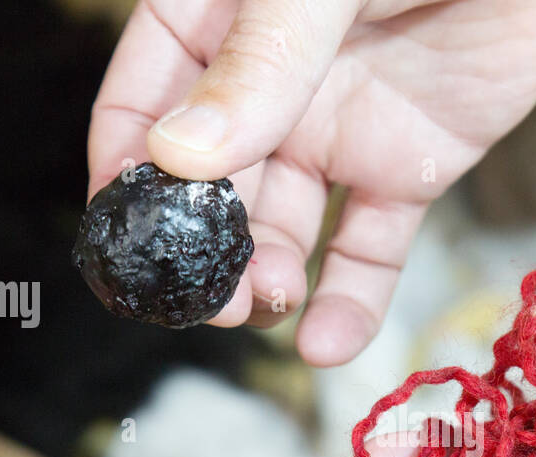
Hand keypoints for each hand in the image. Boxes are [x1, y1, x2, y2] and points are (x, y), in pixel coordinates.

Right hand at [88, 0, 535, 364]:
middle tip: (209, 296)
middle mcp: (275, 81)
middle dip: (202, 246)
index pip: (146, 97)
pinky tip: (329, 344)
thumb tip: (177, 154)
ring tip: (267, 306)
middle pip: (212, 181)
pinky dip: (353, 300)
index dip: (123, 169)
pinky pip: (371, 245)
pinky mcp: (413, 164)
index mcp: (226, 12)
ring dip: (266, 277)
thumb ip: (261, 62)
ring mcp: (343, 125)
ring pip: (284, 223)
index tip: (121, 237)